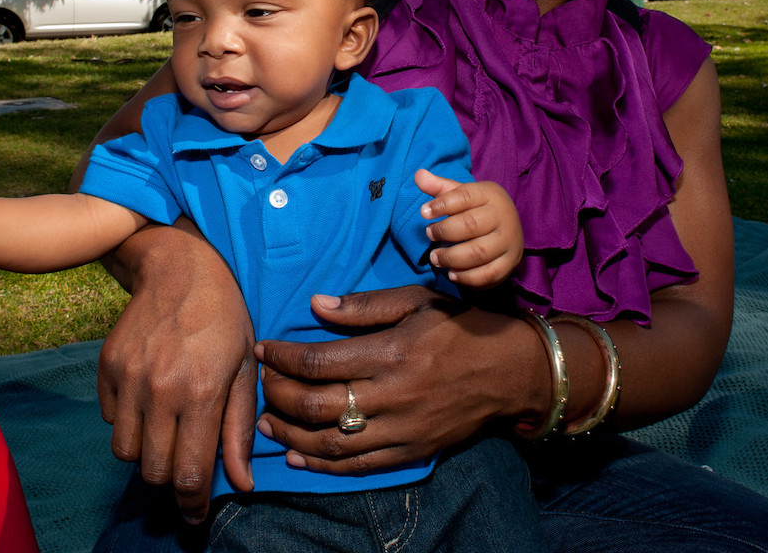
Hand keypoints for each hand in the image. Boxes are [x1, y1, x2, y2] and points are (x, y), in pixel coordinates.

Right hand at [96, 220, 257, 523]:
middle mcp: (160, 389)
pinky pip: (108, 419)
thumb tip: (242, 484)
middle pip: (153, 470)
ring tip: (167, 429)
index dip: (191, 504)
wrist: (181, 268)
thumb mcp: (244, 369)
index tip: (195, 514)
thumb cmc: (224, 318)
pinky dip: (127, 421)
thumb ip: (239, 430)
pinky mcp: (106, 367)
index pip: (189, 473)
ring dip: (146, 452)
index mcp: (201, 391)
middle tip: (184, 463)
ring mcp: (128, 378)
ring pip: (124, 451)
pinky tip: (149, 398)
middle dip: (170, 479)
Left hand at [254, 286, 544, 474]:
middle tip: (259, 382)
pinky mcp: (409, 452)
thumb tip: (315, 305)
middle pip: (316, 404)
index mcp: (390, 352)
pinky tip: (297, 454)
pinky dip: (321, 465)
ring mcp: (400, 430)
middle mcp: (391, 395)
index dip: (282, 358)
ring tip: (265, 421)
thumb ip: (363, 306)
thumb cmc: (459, 325)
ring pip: (330, 442)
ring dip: (290, 433)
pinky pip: (356, 466)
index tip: (263, 350)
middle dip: (278, 394)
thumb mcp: (415, 300)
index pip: (319, 362)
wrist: (508, 370)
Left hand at [415, 169, 523, 287]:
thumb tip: (418, 175)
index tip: (423, 212)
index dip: (442, 204)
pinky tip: (451, 273)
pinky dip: (466, 277)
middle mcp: (503, 216)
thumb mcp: (461, 194)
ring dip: (451, 258)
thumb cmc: (478, 208)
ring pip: (478, 252)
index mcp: (491, 194)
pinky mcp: (509, 263)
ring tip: (435, 258)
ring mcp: (508, 241)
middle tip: (429, 235)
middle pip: (471, 225)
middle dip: (444, 231)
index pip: (465, 196)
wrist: (510, 227)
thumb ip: (439, 187)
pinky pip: (487, 274)